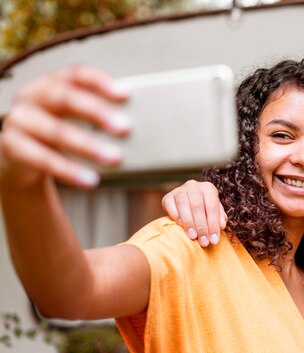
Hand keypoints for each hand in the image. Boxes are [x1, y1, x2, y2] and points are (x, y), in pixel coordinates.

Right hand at [0, 65, 129, 188]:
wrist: (22, 159)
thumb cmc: (61, 134)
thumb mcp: (77, 121)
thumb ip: (99, 118)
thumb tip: (144, 128)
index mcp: (52, 83)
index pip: (76, 74)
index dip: (99, 82)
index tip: (125, 95)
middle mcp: (31, 96)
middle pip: (64, 98)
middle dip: (96, 113)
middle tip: (126, 128)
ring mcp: (18, 120)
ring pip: (53, 131)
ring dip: (87, 145)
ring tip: (115, 159)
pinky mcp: (11, 147)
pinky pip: (41, 158)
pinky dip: (68, 170)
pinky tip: (91, 180)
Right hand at [161, 179, 227, 246]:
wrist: (187, 204)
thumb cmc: (205, 210)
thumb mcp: (215, 212)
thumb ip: (220, 218)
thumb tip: (221, 226)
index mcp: (208, 188)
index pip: (212, 206)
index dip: (213, 224)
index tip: (214, 240)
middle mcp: (194, 186)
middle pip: (197, 206)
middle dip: (201, 226)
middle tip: (204, 242)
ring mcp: (179, 190)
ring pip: (183, 204)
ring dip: (188, 222)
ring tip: (193, 237)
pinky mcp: (167, 197)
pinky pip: (170, 205)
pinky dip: (175, 215)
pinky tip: (180, 226)